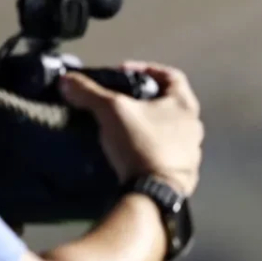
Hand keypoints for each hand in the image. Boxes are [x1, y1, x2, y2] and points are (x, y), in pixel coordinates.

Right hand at [59, 61, 203, 197]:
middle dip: (144, 99)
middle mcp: (194, 125)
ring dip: (148, 125)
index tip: (122, 72)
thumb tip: (67, 80)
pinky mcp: (184, 172)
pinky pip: (166, 152)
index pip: (170, 75)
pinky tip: (131, 151)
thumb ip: (89, 93)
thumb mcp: (111, 111)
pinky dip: (150, 147)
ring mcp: (192, 150)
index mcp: (185, 104)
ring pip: (169, 129)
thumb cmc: (141, 143)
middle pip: (170, 103)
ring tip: (122, 127)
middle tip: (120, 101)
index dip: (146, 68)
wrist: (154, 192)